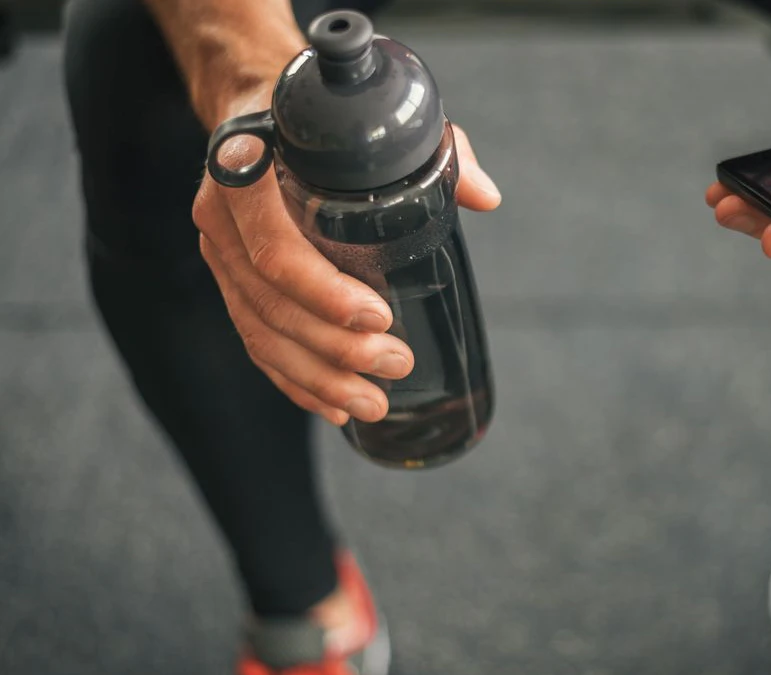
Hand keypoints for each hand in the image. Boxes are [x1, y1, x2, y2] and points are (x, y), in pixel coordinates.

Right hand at [194, 90, 501, 425]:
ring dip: (318, 378)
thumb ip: (439, 151)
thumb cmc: (328, 121)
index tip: (380, 316)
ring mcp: (221, 252)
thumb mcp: (379, 122)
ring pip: (262, 332)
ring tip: (373, 404)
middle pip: (271, 302)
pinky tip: (333, 406)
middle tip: (396, 365)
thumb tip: (484, 197)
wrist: (263, 108)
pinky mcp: (229, 281)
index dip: (324, 291)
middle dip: (335, 348)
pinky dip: (295, 380)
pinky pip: (256, 341)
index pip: (275, 247)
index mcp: (249, 170)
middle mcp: (222, 216)